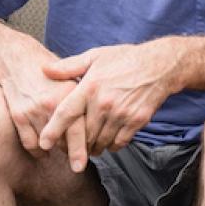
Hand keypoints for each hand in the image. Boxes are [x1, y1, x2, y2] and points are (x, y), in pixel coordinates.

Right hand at [0, 42, 81, 159]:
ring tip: (63, 153)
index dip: (86, 148)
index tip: (89, 160)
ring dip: (56, 151)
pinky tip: (44, 151)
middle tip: (80, 161)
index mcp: (71, 93)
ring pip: (49, 144)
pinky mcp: (19, 115)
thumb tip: (107, 116)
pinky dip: (37, 151)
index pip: (82, 128)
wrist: (19, 60)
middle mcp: (53, 103)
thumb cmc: (52, 70)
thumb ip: (88, 96)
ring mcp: (35, 110)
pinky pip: (30, 143)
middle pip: (66, 140)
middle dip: (74, 152)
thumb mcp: (75, 75)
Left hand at [38, 40, 182, 170]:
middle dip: (75, 144)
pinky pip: (119, 142)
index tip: (44, 143)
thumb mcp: (96, 56)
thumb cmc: (126, 59)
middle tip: (70, 148)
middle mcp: (104, 102)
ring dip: (93, 147)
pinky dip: (112, 146)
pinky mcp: (137, 121)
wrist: (160, 65)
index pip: (66, 113)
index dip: (53, 130)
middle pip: (83, 134)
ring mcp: (122, 113)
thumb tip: (44, 70)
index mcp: (91, 86)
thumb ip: (69, 66)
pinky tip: (109, 141)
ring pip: (100, 141)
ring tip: (90, 146)